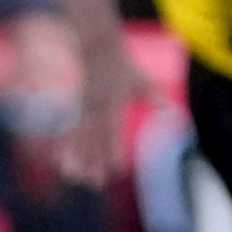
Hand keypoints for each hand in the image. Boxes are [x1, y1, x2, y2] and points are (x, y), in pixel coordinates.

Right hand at [61, 30, 142, 186]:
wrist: (96, 47)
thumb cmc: (122, 65)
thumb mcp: (140, 78)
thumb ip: (153, 95)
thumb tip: (171, 110)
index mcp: (113, 103)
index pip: (113, 132)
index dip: (113, 151)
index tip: (116, 170)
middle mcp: (96, 108)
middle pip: (94, 140)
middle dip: (93, 162)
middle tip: (93, 183)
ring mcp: (84, 108)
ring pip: (79, 137)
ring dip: (76, 158)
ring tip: (74, 177)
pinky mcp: (76, 108)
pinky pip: (69, 130)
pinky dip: (65, 145)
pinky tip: (60, 160)